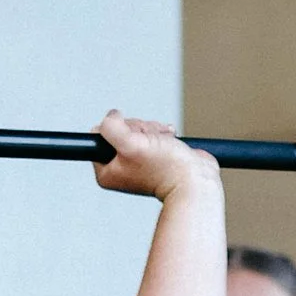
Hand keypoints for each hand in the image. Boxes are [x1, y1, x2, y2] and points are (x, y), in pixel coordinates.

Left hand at [90, 111, 209, 201]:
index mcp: (107, 172)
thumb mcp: (130, 145)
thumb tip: (111, 116)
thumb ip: (111, 128)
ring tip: (163, 144)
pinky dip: (162, 132)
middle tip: (151, 144)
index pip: (100, 134)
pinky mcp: (153, 154)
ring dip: (153, 130)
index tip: (134, 141)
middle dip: (141, 130)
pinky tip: (169, 141)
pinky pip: (151, 132)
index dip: (120, 130)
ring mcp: (137, 161)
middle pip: (121, 128)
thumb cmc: (166, 169)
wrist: (195, 179)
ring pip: (138, 128)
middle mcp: (120, 167)